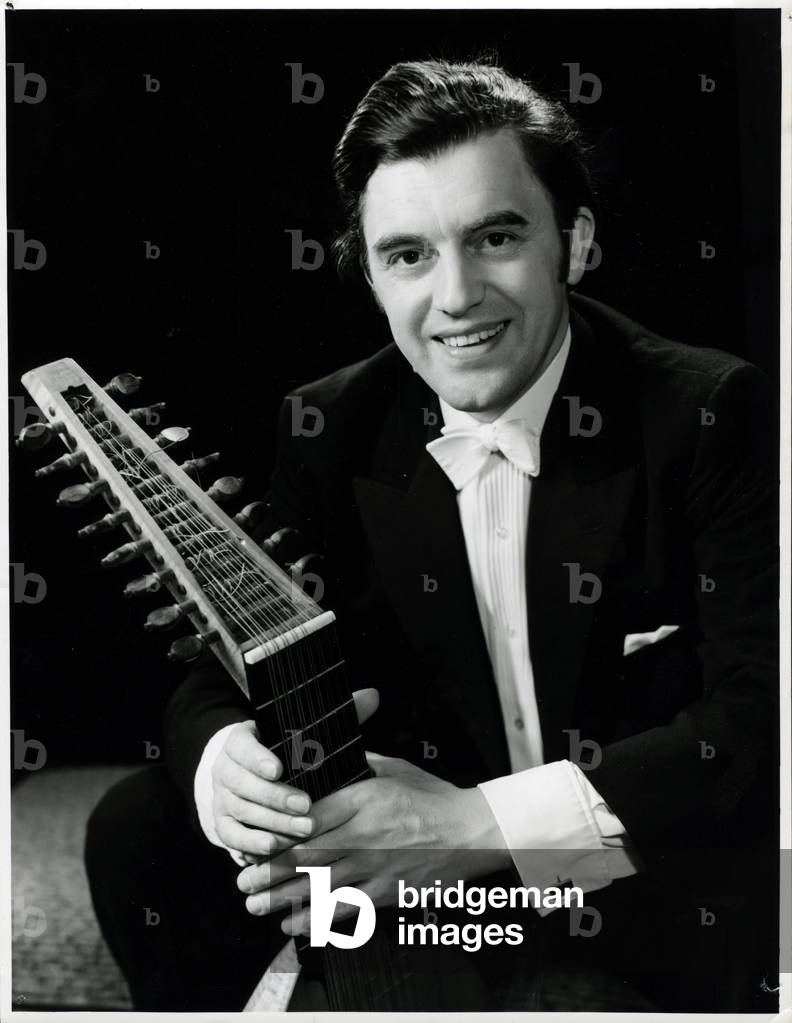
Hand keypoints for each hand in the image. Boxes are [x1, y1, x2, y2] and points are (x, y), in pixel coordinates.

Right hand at [211, 687, 379, 858]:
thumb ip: (333, 717)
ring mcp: (221, 798)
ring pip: (242, 810)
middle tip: (306, 806)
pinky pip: (231, 836)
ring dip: (273, 822)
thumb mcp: (302, 732)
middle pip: (243, 783)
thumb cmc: (284, 752)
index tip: (279, 768)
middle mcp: (225, 769)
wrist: (249, 775)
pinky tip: (275, 847)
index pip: (242, 746)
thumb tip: (372, 696)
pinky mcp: (222, 824)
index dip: (257, 757)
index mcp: (240, 741)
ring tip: (303, 829)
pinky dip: (252, 843)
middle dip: (276, 796)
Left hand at [237, 752, 510, 932]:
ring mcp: (374, 866)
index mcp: (362, 801)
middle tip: (242, 880)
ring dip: (282, 898)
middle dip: (269, 870)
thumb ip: (360, 765)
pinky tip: (292, 924)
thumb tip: (331, 755)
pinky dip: (316, 919)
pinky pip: (345, 909)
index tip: (255, 838)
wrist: (470, 831)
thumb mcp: (395, 769)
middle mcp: (363, 835)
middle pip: (305, 855)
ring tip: (254, 905)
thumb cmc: (433, 797)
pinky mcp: (385, 891)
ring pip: (318, 886)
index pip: (308, 818)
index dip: (277, 832)